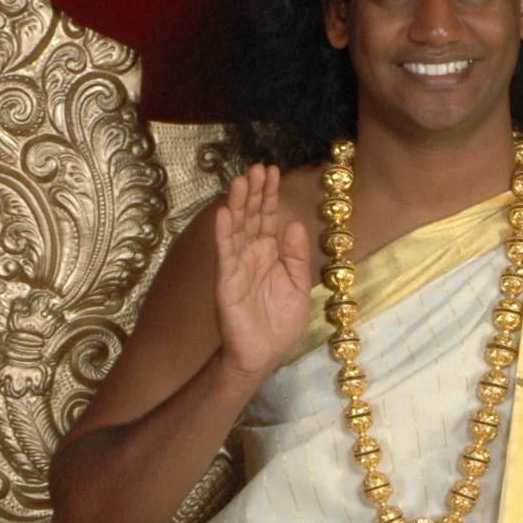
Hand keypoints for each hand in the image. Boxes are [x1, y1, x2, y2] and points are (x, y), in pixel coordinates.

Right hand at [214, 165, 312, 385]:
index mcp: (269, 254)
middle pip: (251, 217)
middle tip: (256, 167)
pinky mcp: (226, 281)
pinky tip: (224, 214)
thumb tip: (294, 223)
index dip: (269, 195)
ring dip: (237, 204)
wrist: (262, 354)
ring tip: (240, 181)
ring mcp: (236, 266)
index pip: (267, 218)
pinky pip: (225, 253)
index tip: (271, 171)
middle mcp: (251, 255)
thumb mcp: (299, 286)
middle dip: (253, 192)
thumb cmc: (279, 323)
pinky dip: (223, 233)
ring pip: (236, 229)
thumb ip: (297, 256)